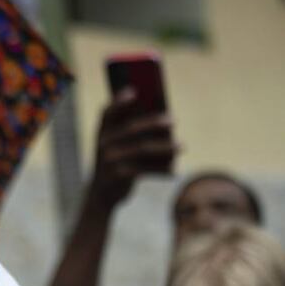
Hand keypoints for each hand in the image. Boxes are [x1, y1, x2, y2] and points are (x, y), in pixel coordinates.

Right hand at [88, 88, 177, 208]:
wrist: (102, 194)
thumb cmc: (116, 163)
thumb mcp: (117, 145)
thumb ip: (132, 129)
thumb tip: (163, 114)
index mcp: (102, 132)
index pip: (108, 112)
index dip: (119, 101)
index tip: (134, 91)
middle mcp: (103, 144)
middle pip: (131, 128)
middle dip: (154, 122)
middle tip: (174, 120)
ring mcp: (108, 160)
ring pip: (142, 149)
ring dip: (166, 147)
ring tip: (182, 146)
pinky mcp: (117, 176)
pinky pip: (144, 169)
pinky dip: (161, 169)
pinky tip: (174, 170)